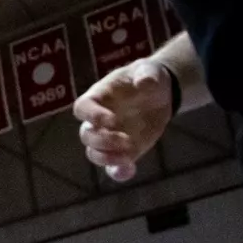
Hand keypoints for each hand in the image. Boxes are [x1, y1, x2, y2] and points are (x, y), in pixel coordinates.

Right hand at [73, 57, 172, 181]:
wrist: (160, 94)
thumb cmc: (147, 77)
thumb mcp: (150, 70)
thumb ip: (146, 75)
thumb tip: (145, 82)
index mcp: (98, 97)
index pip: (82, 108)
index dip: (92, 116)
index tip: (111, 120)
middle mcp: (97, 120)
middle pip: (86, 135)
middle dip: (102, 141)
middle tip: (125, 140)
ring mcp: (108, 137)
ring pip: (94, 153)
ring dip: (107, 158)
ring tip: (128, 157)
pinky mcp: (122, 151)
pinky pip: (112, 166)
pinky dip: (117, 172)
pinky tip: (129, 171)